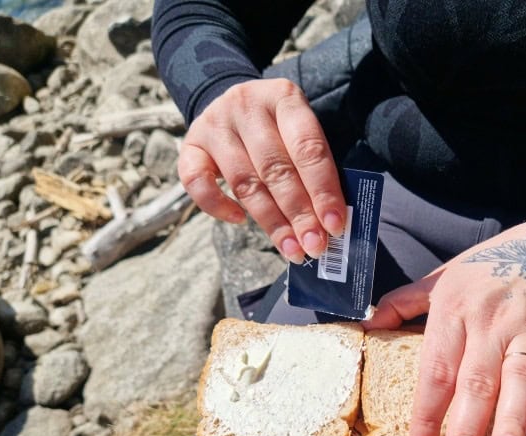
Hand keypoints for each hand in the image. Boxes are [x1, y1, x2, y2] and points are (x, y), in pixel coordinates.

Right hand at [178, 78, 346, 263]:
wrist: (234, 105)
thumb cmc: (279, 128)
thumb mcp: (300, 131)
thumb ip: (315, 167)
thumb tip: (331, 221)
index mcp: (284, 97)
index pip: (307, 149)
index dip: (323, 190)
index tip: (335, 225)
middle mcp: (246, 105)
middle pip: (276, 169)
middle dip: (300, 214)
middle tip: (315, 245)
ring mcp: (214, 123)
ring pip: (244, 182)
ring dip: (271, 221)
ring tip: (292, 249)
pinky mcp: (190, 144)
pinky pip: (197, 182)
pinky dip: (218, 206)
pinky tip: (240, 221)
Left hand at [362, 218, 525, 435]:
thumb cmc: (486, 268)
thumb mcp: (441, 277)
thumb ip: (402, 303)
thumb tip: (365, 328)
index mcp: (454, 309)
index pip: (436, 370)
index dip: (427, 413)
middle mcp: (491, 322)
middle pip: (476, 383)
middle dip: (467, 433)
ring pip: (520, 380)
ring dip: (513, 421)